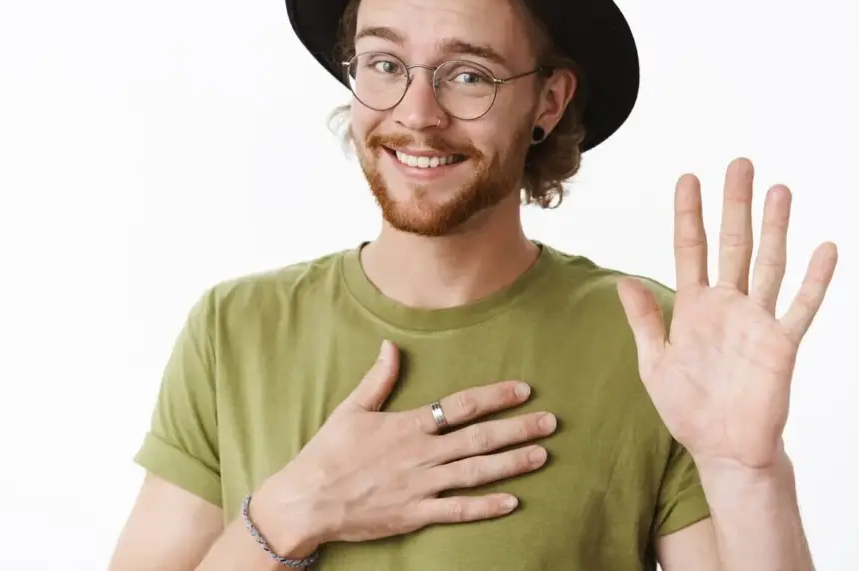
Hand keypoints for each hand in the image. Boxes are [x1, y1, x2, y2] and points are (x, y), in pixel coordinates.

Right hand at [250, 340, 555, 554]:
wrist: (307, 500)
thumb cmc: (327, 452)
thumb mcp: (351, 409)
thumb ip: (378, 379)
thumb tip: (390, 345)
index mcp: (407, 425)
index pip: (460, 405)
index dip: (494, 397)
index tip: (523, 390)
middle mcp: (420, 454)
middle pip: (478, 438)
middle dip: (517, 429)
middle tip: (550, 423)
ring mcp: (420, 486)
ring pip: (475, 473)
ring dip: (512, 464)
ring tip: (541, 455)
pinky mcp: (415, 514)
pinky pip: (458, 511)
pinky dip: (486, 507)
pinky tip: (512, 502)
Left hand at [617, 158, 836, 470]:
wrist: (722, 448)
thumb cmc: (688, 407)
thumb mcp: (654, 361)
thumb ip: (644, 320)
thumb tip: (623, 280)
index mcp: (694, 307)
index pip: (690, 248)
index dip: (689, 214)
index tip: (688, 178)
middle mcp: (728, 305)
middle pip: (733, 244)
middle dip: (735, 205)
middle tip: (740, 165)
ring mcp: (757, 321)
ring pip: (768, 263)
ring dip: (775, 228)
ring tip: (780, 190)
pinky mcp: (781, 344)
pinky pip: (801, 306)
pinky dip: (815, 279)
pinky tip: (826, 248)